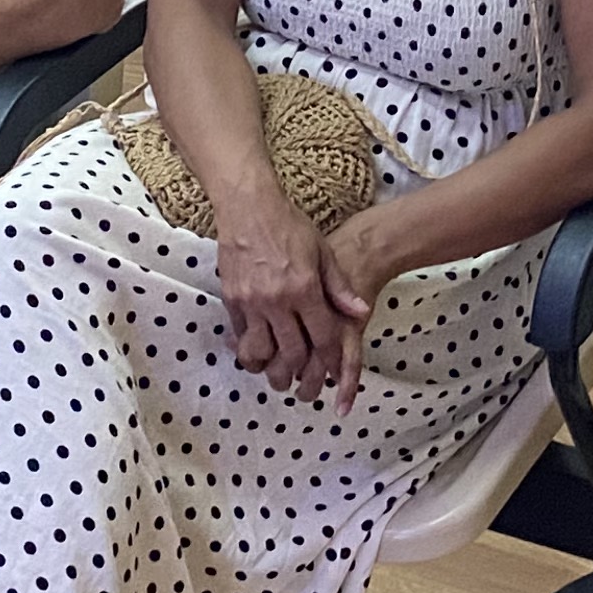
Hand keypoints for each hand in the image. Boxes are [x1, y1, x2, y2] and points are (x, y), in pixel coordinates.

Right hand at [214, 186, 371, 407]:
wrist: (248, 207)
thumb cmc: (290, 226)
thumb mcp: (323, 252)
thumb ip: (339, 286)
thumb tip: (361, 312)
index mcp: (305, 289)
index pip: (321, 338)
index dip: (329, 360)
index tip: (332, 373)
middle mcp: (278, 300)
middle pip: (291, 353)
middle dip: (298, 374)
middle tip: (300, 384)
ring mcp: (252, 301)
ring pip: (260, 351)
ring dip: (268, 368)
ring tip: (273, 373)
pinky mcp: (232, 299)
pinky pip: (240, 335)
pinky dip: (249, 348)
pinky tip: (256, 351)